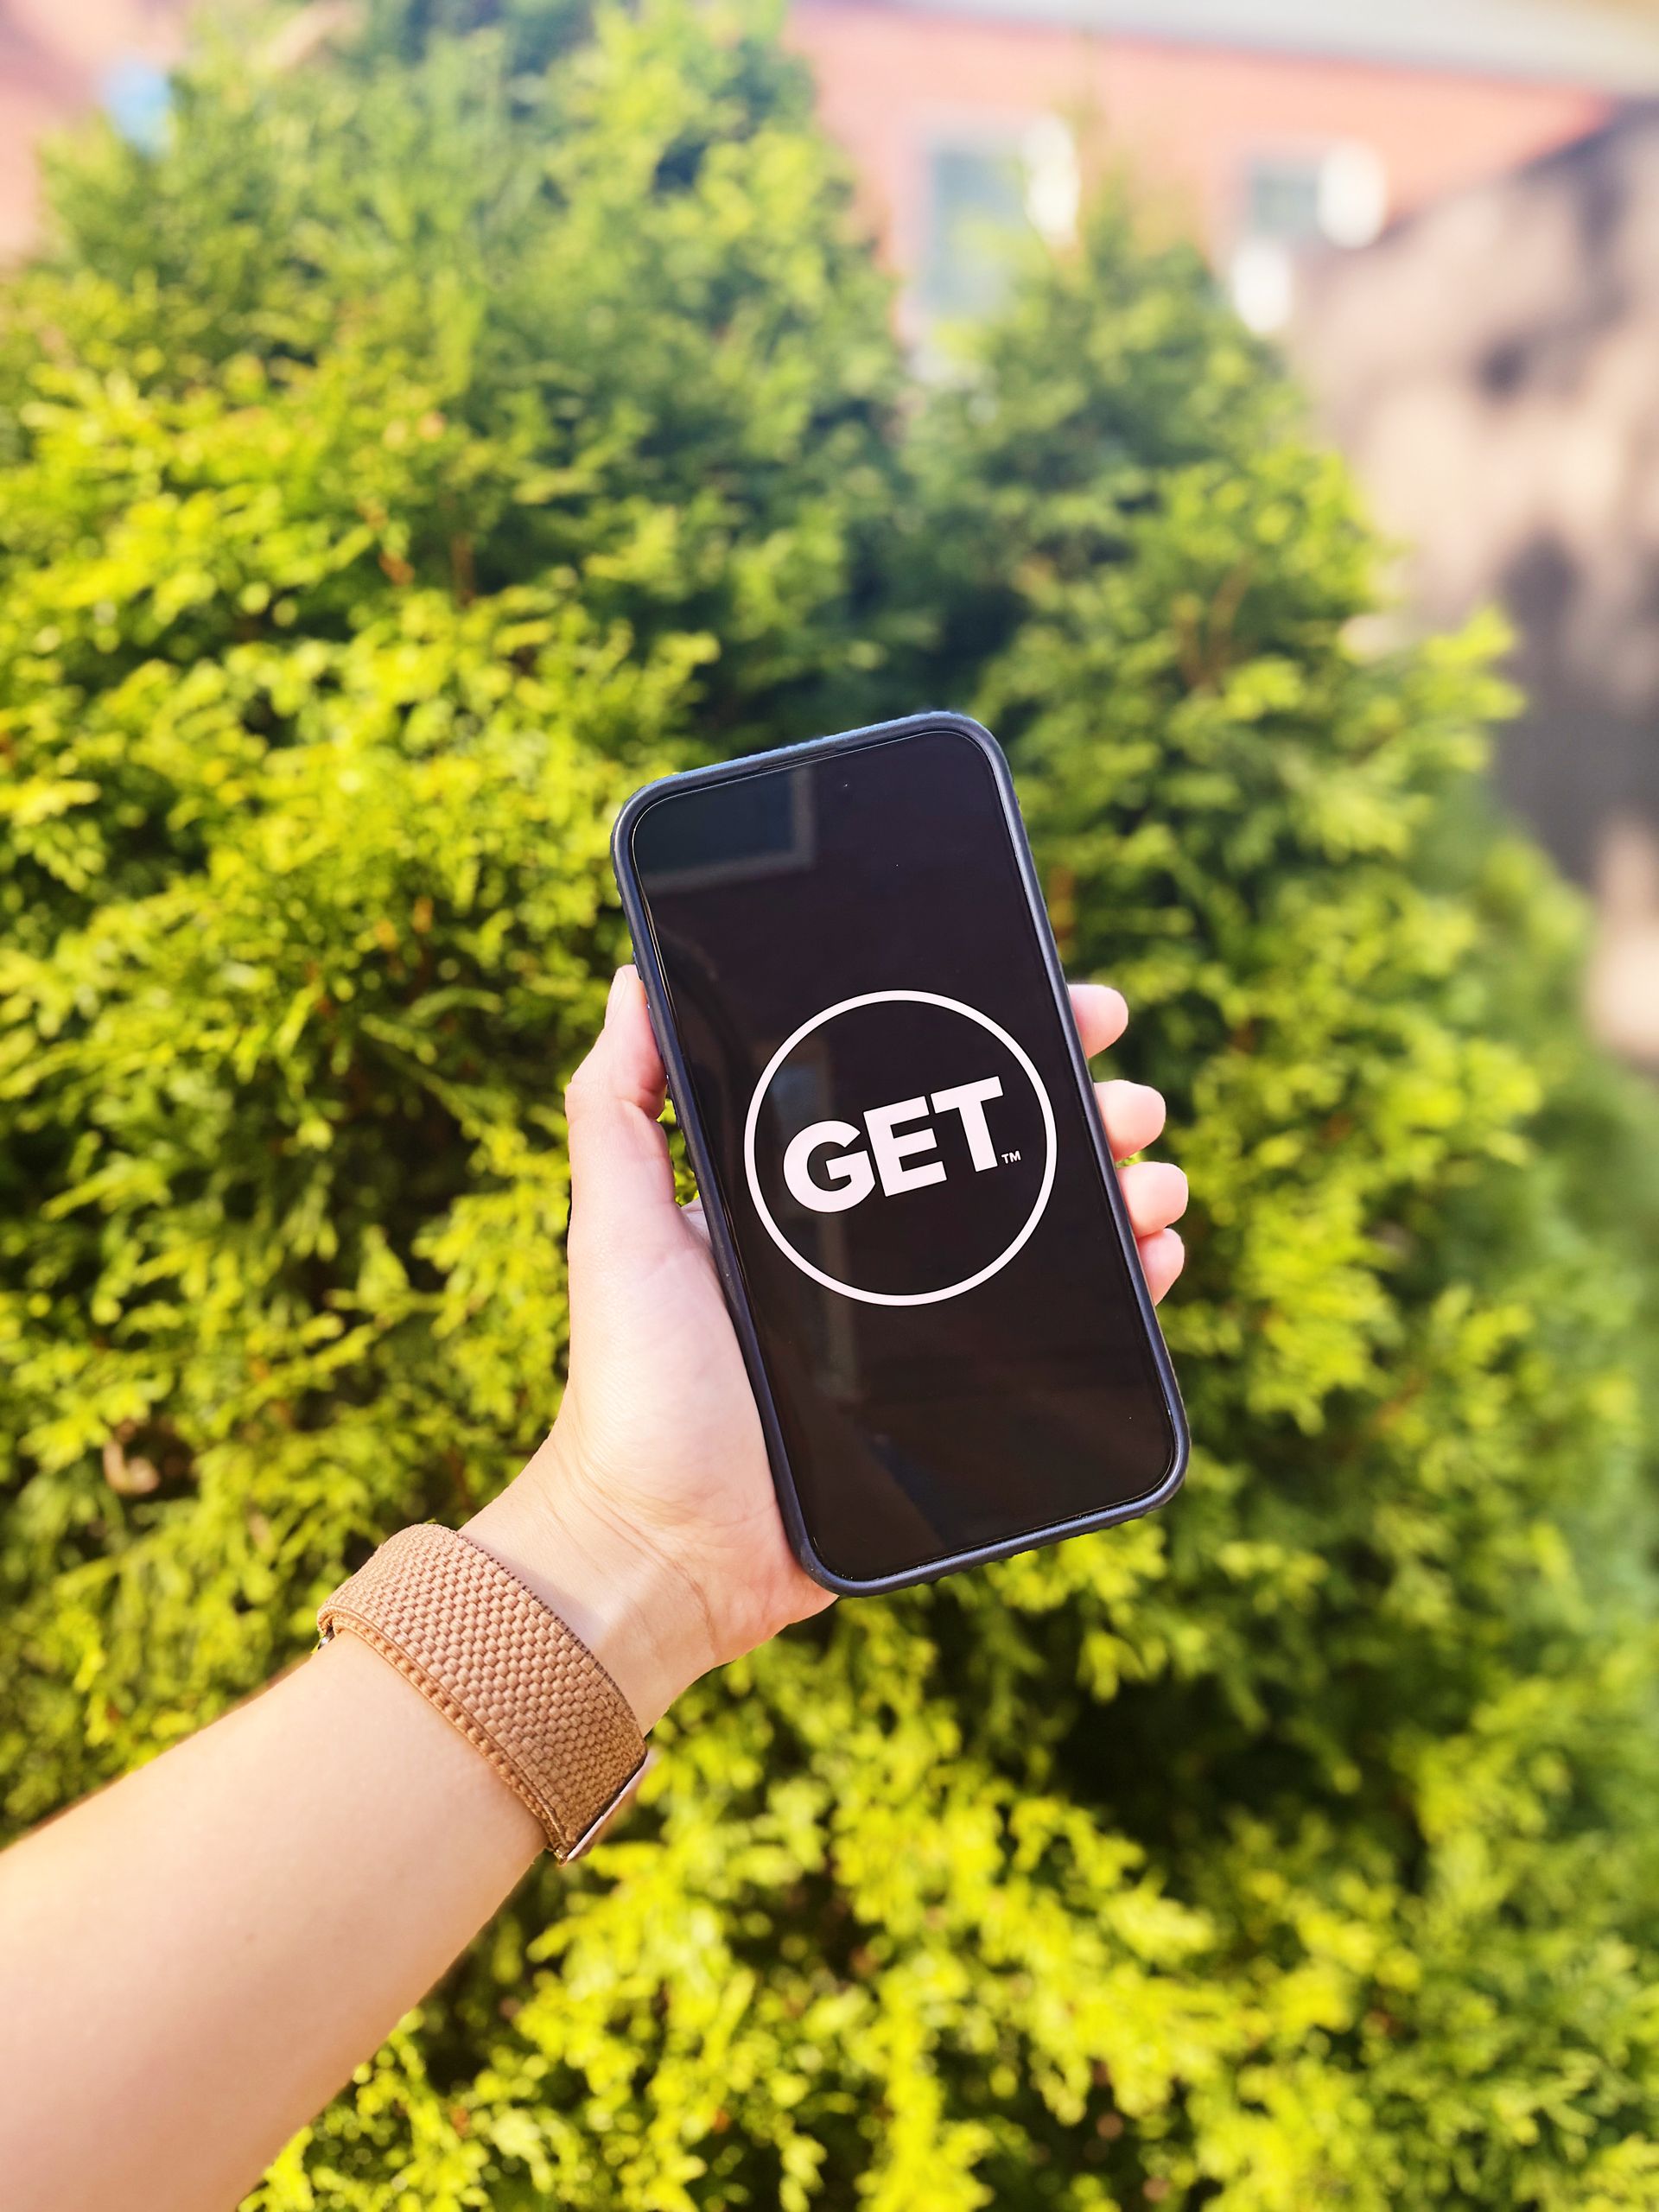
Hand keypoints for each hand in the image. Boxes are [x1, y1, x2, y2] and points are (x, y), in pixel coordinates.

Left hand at [468, 969, 1186, 1727]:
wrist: (665, 1548)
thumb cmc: (632, 1388)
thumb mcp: (616, 1230)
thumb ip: (616, 1105)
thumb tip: (637, 973)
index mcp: (811, 1193)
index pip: (923, 1090)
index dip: (1000, 1039)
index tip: (1066, 999)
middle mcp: (878, 1248)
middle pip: (1010, 1152)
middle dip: (1089, 1109)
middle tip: (1130, 1099)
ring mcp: (926, 1325)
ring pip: (1055, 1234)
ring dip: (1124, 1188)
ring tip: (1152, 1179)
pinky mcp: (962, 1403)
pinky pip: (1068, 1334)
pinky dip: (1125, 1286)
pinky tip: (1155, 1257)